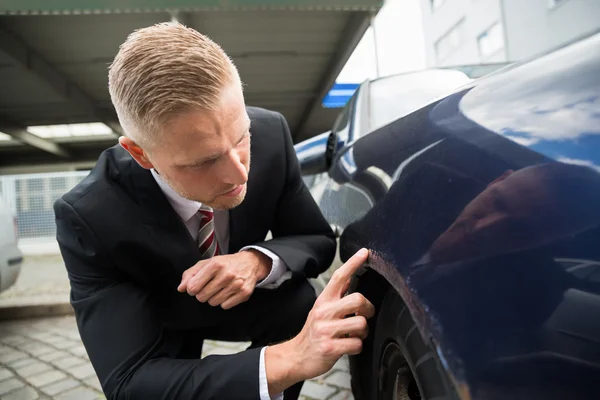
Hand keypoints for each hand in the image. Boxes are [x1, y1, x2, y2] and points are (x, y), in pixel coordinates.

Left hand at [177, 250, 270, 308]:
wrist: (250, 263)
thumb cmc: (225, 263)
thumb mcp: (207, 263)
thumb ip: (191, 274)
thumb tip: (181, 288)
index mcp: (215, 264)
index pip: (193, 287)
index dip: (192, 288)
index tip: (197, 286)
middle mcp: (226, 274)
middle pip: (202, 297)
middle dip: (203, 293)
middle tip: (210, 286)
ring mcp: (236, 285)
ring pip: (213, 303)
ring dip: (214, 297)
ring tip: (220, 288)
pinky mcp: (244, 293)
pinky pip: (225, 306)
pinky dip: (225, 301)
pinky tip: (228, 292)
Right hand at [265, 248, 373, 393]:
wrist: (295, 356)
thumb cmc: (312, 333)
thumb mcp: (320, 310)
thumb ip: (336, 295)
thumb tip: (348, 278)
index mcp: (323, 301)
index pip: (339, 277)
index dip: (353, 263)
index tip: (364, 252)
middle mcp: (324, 312)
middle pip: (357, 299)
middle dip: (368, 308)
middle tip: (365, 314)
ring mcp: (326, 330)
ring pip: (361, 323)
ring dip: (363, 332)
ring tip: (355, 334)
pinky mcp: (330, 347)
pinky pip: (357, 344)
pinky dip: (357, 347)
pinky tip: (349, 346)